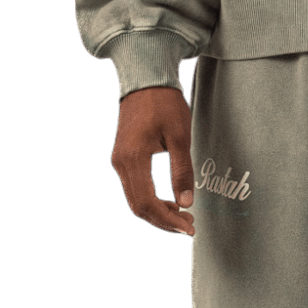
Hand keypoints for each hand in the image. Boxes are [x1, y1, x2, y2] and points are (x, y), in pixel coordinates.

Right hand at [111, 83, 194, 234]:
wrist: (146, 80)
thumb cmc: (164, 104)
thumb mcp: (180, 138)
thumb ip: (181, 172)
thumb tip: (185, 202)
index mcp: (132, 160)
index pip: (147, 204)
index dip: (168, 220)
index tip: (188, 227)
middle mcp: (120, 163)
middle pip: (138, 206)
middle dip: (163, 220)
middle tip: (188, 225)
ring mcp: (119, 160)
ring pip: (135, 199)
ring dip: (158, 211)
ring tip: (182, 214)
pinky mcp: (124, 157)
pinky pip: (135, 187)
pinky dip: (151, 199)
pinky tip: (170, 200)